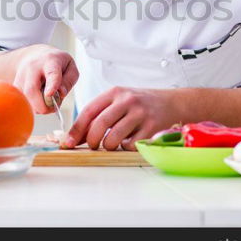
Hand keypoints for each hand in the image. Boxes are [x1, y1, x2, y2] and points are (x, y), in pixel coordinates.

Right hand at [13, 44, 78, 113]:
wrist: (34, 55)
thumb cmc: (56, 63)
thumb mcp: (70, 67)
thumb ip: (69, 81)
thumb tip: (60, 93)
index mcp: (50, 61)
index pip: (52, 74)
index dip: (51, 85)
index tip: (50, 94)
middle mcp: (32, 68)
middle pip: (32, 90)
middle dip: (43, 106)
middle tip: (53, 107)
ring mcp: (20, 77)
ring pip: (26, 100)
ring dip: (39, 106)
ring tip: (47, 98)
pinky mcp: (14, 86)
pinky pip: (23, 102)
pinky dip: (33, 106)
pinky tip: (38, 97)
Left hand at [64, 86, 181, 150]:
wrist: (172, 102)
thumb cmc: (140, 103)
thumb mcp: (120, 100)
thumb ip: (101, 113)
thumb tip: (78, 136)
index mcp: (114, 92)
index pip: (89, 111)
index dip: (76, 129)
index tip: (68, 142)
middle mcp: (127, 100)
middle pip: (99, 125)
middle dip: (91, 141)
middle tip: (93, 145)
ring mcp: (140, 113)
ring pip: (113, 138)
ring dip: (108, 146)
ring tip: (112, 144)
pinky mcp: (152, 127)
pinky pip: (130, 145)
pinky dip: (126, 148)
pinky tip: (130, 141)